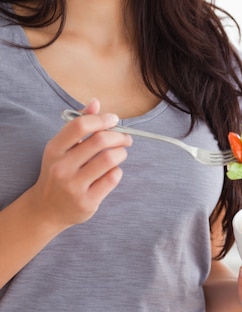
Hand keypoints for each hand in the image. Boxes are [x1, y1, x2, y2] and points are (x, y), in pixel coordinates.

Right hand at [30, 98, 131, 229]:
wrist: (46, 209)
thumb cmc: (59, 171)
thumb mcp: (62, 147)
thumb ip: (78, 124)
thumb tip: (96, 102)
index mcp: (54, 149)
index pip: (80, 125)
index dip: (101, 119)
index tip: (113, 119)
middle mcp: (62, 167)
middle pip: (100, 141)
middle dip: (119, 136)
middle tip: (126, 138)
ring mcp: (74, 186)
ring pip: (110, 159)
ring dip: (121, 152)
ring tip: (120, 153)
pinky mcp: (87, 202)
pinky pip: (113, 178)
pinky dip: (117, 170)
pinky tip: (112, 171)